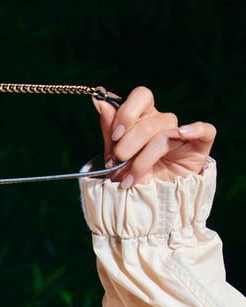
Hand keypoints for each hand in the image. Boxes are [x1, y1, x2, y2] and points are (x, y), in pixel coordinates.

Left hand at [96, 87, 215, 187]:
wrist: (146, 210)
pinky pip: (206, 130)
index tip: (115, 135)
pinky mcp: (199, 147)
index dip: (128, 112)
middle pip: (150, 119)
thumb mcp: (114, 158)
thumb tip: (100, 102)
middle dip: (129, 143)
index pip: (142, 96)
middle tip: (117, 161)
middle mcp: (163, 124)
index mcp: (143, 119)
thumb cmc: (131, 180)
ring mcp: (182, 135)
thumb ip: (109, 130)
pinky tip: (181, 134)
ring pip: (166, 133)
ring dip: (143, 159)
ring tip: (129, 180)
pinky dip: (195, 129)